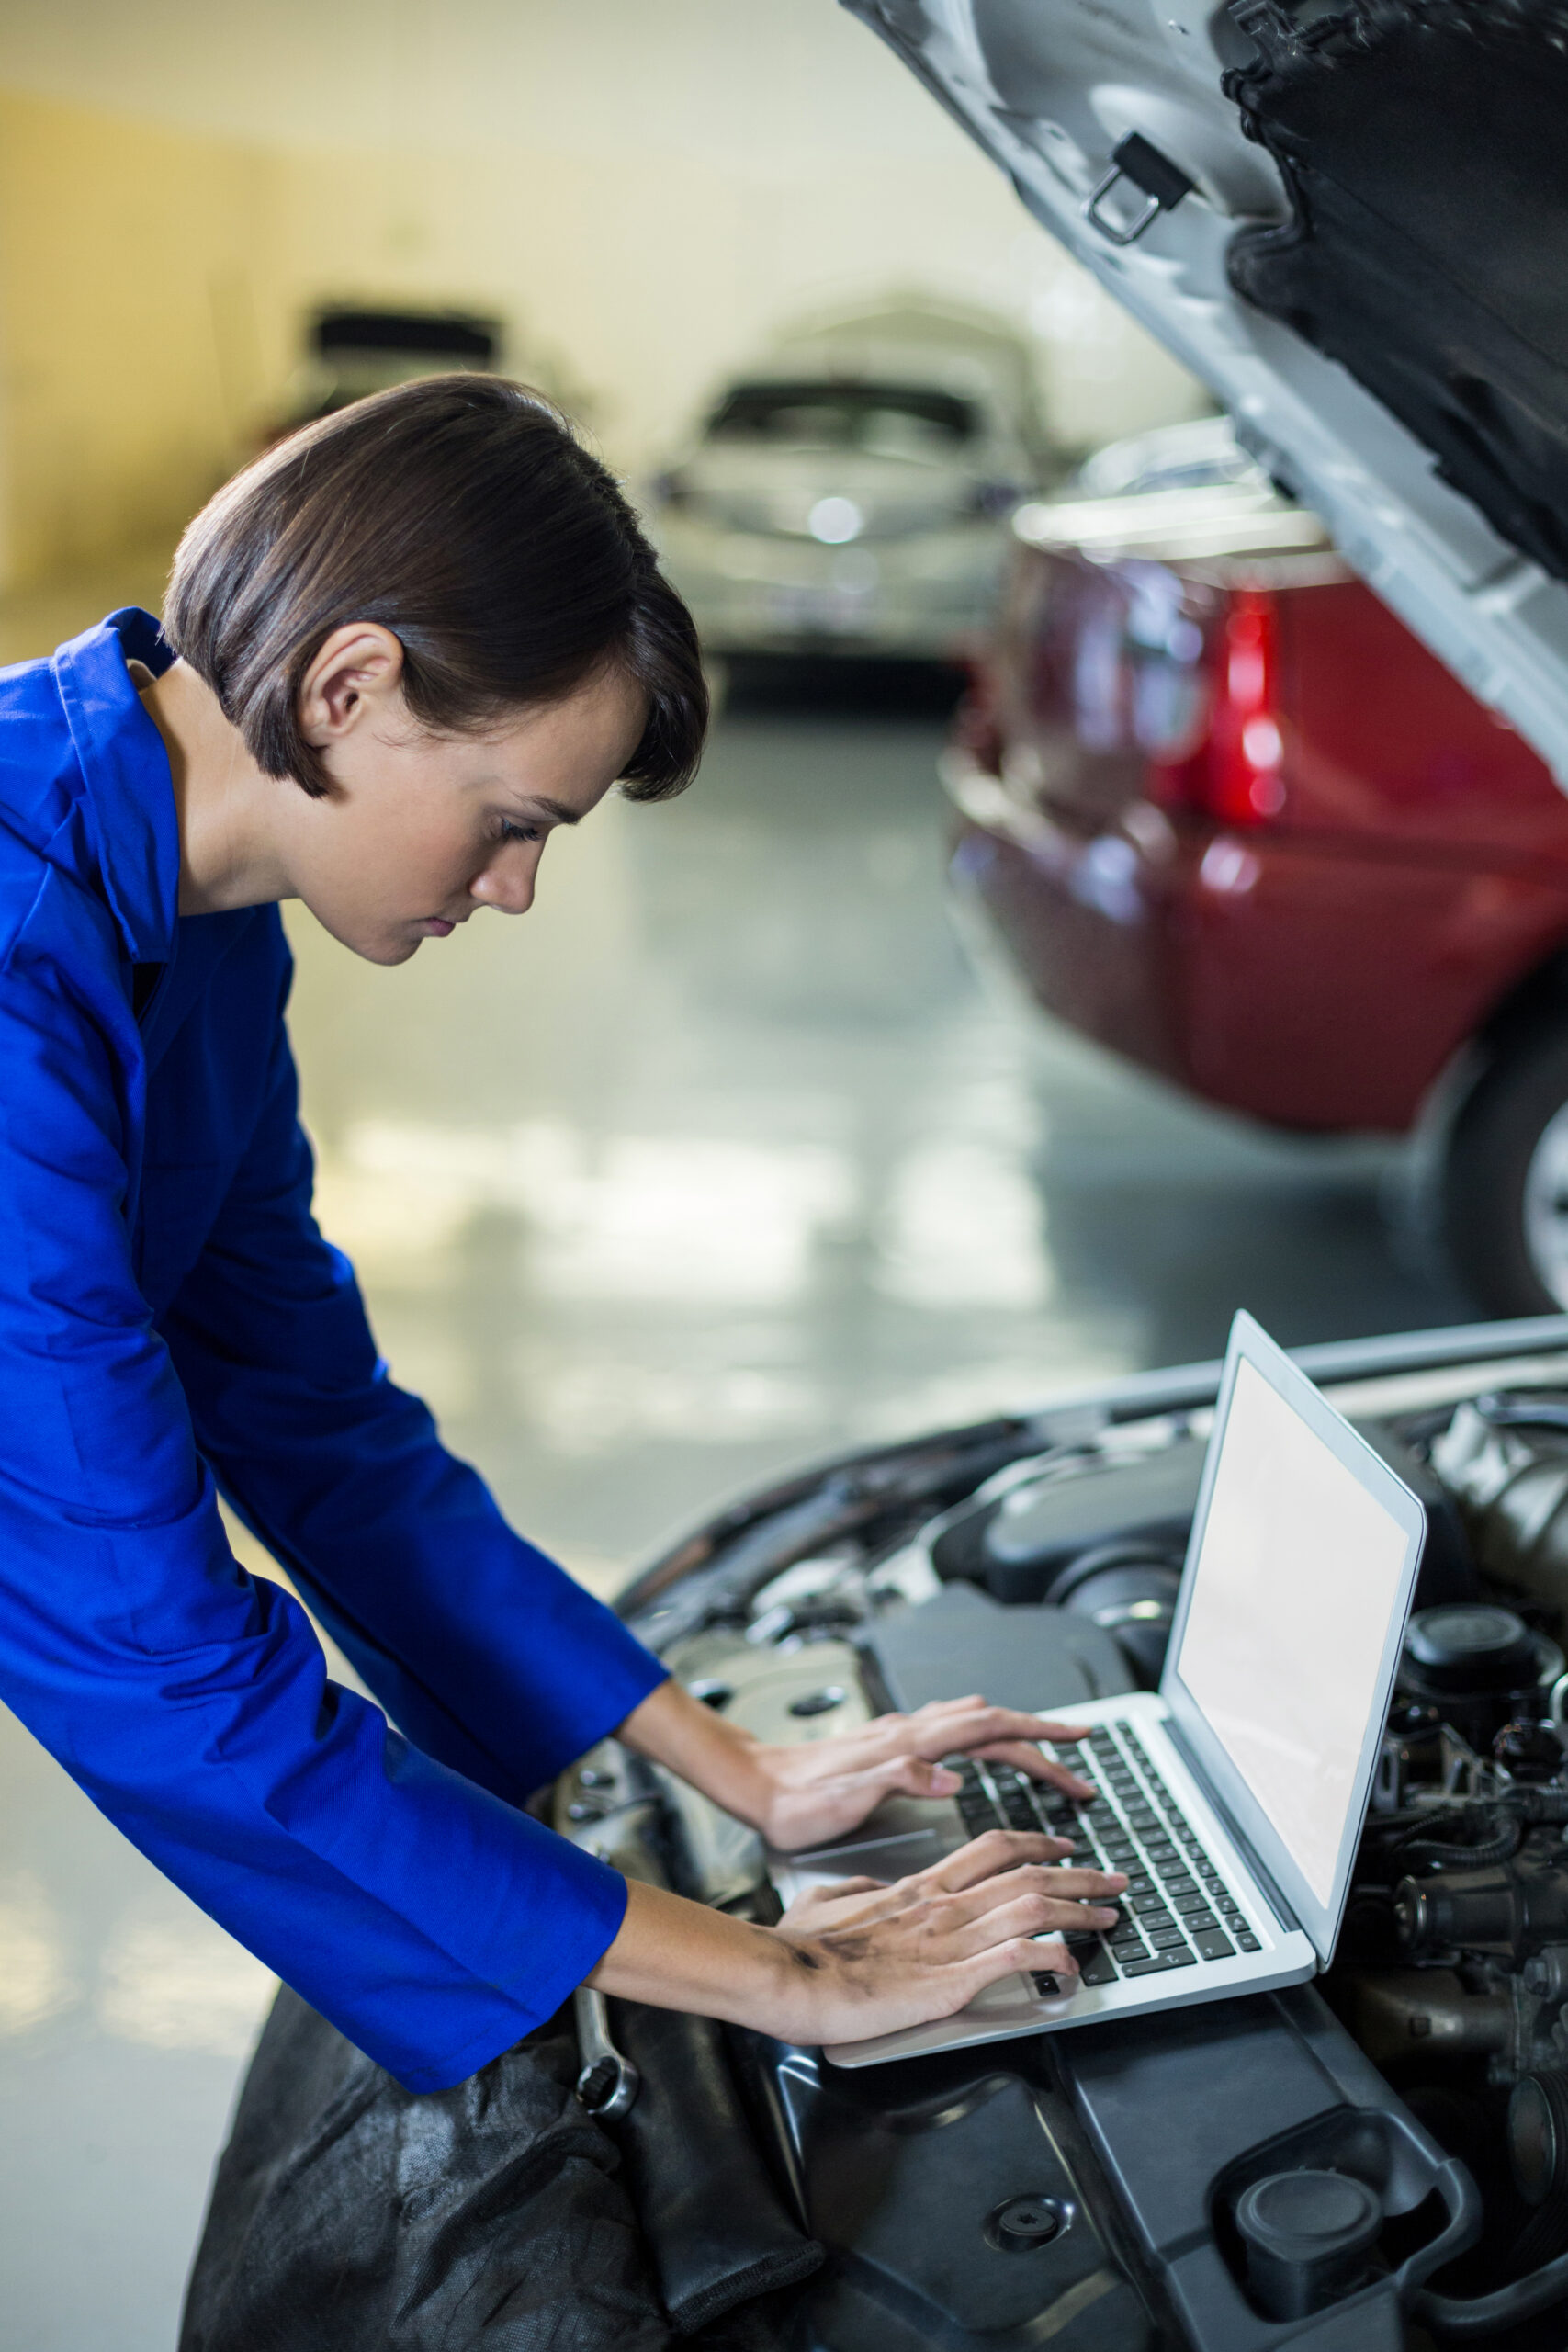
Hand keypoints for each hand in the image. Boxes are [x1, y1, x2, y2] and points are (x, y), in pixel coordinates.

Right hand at [587, 1829, 1126, 2047]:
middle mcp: (942, 1906)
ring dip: (1078, 1909)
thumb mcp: (824, 1905)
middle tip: (1113, 1878)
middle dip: (1079, 1876)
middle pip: (1026, 1873)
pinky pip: (1017, 1959)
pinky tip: (1074, 1964)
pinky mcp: (952, 1978)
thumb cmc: (801, 1950)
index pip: (991, 1849)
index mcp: (917, 1888)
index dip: (1034, 1843)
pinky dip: (1053, 1958)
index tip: (1062, 1847)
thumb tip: (861, 1891)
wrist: (789, 1976)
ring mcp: (949, 1940)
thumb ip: (851, 1894)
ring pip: (1032, 1907)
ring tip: (1110, 1915)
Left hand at [734, 1694, 1096, 1851]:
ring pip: (973, 1724)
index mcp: (909, 1744)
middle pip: (992, 1724)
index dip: (1039, 1735)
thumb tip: (951, 1775)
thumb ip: (898, 1780)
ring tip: (1047, 1752)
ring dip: (1015, 1735)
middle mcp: (909, 1732)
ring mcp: (901, 1736)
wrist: (756, 1786)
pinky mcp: (891, 1747)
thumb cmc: (795, 1802)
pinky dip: (982, 1735)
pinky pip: (951, 1731)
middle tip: (1080, 1765)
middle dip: (1041, 1740)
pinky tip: (980, 1746)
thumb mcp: (845, 1800)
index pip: (989, 1728)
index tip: (1079, 1743)